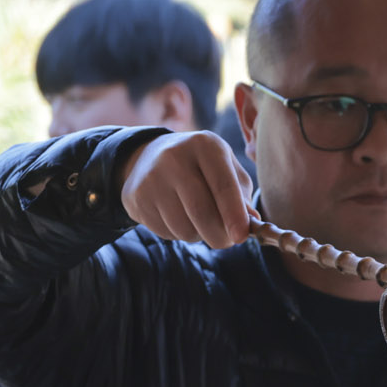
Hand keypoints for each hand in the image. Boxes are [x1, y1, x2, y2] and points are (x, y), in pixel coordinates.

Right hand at [118, 131, 253, 247]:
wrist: (151, 157)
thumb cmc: (201, 168)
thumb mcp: (226, 169)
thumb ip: (241, 196)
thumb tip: (249, 225)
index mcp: (205, 144)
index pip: (223, 185)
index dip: (235, 215)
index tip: (242, 237)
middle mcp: (175, 156)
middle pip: (201, 212)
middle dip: (219, 235)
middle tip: (226, 241)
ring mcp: (152, 177)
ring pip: (183, 227)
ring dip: (198, 235)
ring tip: (197, 220)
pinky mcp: (137, 196)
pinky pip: (166, 232)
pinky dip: (178, 234)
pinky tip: (176, 216)